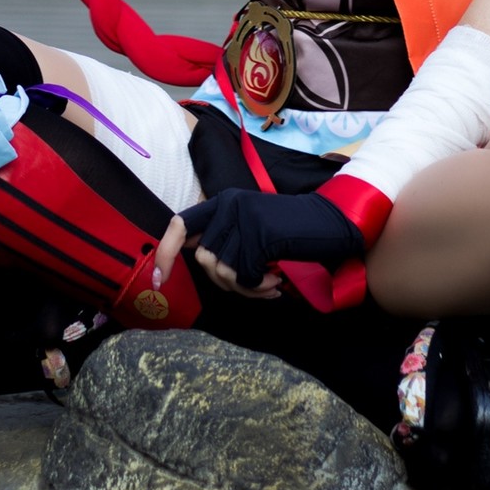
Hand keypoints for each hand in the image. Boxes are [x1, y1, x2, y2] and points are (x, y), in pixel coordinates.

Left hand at [153, 188, 365, 296]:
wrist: (329, 224)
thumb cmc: (290, 234)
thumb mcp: (250, 229)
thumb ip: (222, 239)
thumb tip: (190, 258)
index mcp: (223, 202)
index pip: (180, 223)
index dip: (166, 251)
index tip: (160, 280)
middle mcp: (229, 204)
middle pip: (206, 259)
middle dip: (227, 281)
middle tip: (255, 285)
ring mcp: (244, 216)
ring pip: (224, 270)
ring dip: (246, 287)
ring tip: (268, 283)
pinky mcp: (260, 232)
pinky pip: (245, 275)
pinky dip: (259, 287)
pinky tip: (276, 281)